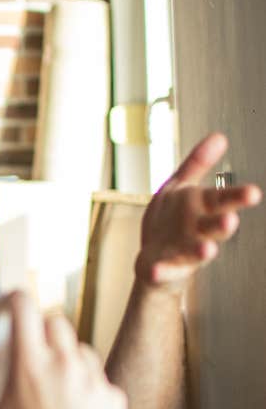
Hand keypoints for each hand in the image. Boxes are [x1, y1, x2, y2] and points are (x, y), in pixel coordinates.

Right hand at [0, 293, 126, 408]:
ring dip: (63, 355)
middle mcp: (64, 364)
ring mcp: (93, 381)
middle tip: (26, 347)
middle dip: (39, 327)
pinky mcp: (112, 400)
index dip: (15, 298)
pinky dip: (84, 385)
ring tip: (48, 382)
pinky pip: (97, 378)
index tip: (10, 300)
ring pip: (78, 349)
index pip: (24, 307)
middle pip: (55, 321)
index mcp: (27, 364)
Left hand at [135, 133, 261, 291]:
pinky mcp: (161, 269)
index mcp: (200, 210)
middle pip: (212, 227)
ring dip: (200, 250)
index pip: (220, 200)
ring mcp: (179, 253)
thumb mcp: (180, 187)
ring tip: (207, 250)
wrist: (154, 260)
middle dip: (221, 225)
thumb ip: (197, 164)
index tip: (254, 193)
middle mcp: (195, 232)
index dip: (235, 197)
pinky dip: (160, 271)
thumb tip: (219, 136)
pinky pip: (161, 271)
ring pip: (193, 252)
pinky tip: (155, 270)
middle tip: (230, 221)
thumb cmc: (172, 222)